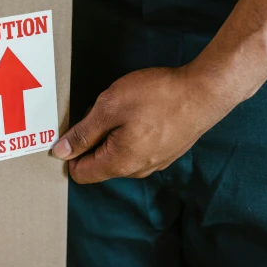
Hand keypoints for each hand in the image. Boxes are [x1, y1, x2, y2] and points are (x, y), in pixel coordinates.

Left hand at [52, 66, 235, 183]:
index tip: (74, 128)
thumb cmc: (158, 96)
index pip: (81, 174)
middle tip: (101, 109)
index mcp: (119, 163)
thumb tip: (61, 151)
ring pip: (119, 154)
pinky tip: (140, 111)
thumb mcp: (110, 107)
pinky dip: (131, 132)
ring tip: (123, 107)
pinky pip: (137, 147)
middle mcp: (137, 170)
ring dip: (112, 134)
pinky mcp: (167, 151)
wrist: (205, 91)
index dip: (70, 152)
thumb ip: (83, 132)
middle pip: (99, 164)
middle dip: (93, 140)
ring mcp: (155, 162)